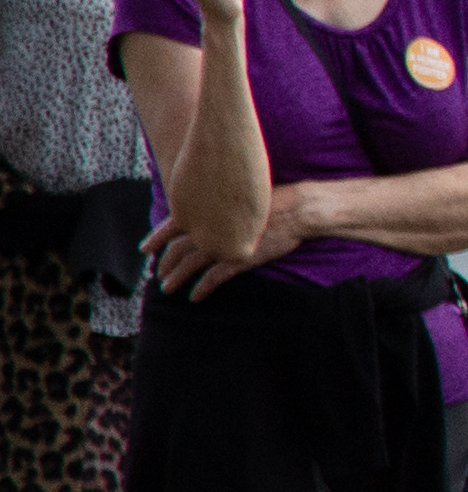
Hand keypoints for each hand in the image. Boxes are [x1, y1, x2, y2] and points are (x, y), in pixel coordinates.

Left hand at [143, 207, 272, 298]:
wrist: (298, 208)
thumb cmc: (275, 197)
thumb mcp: (238, 194)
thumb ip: (219, 204)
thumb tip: (208, 208)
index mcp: (207, 210)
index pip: (171, 226)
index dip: (156, 239)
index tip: (145, 249)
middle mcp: (210, 228)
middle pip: (177, 249)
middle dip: (166, 263)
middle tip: (159, 272)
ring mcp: (223, 245)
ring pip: (189, 265)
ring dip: (176, 278)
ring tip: (167, 288)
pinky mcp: (238, 260)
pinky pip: (213, 278)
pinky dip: (201, 288)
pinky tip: (194, 297)